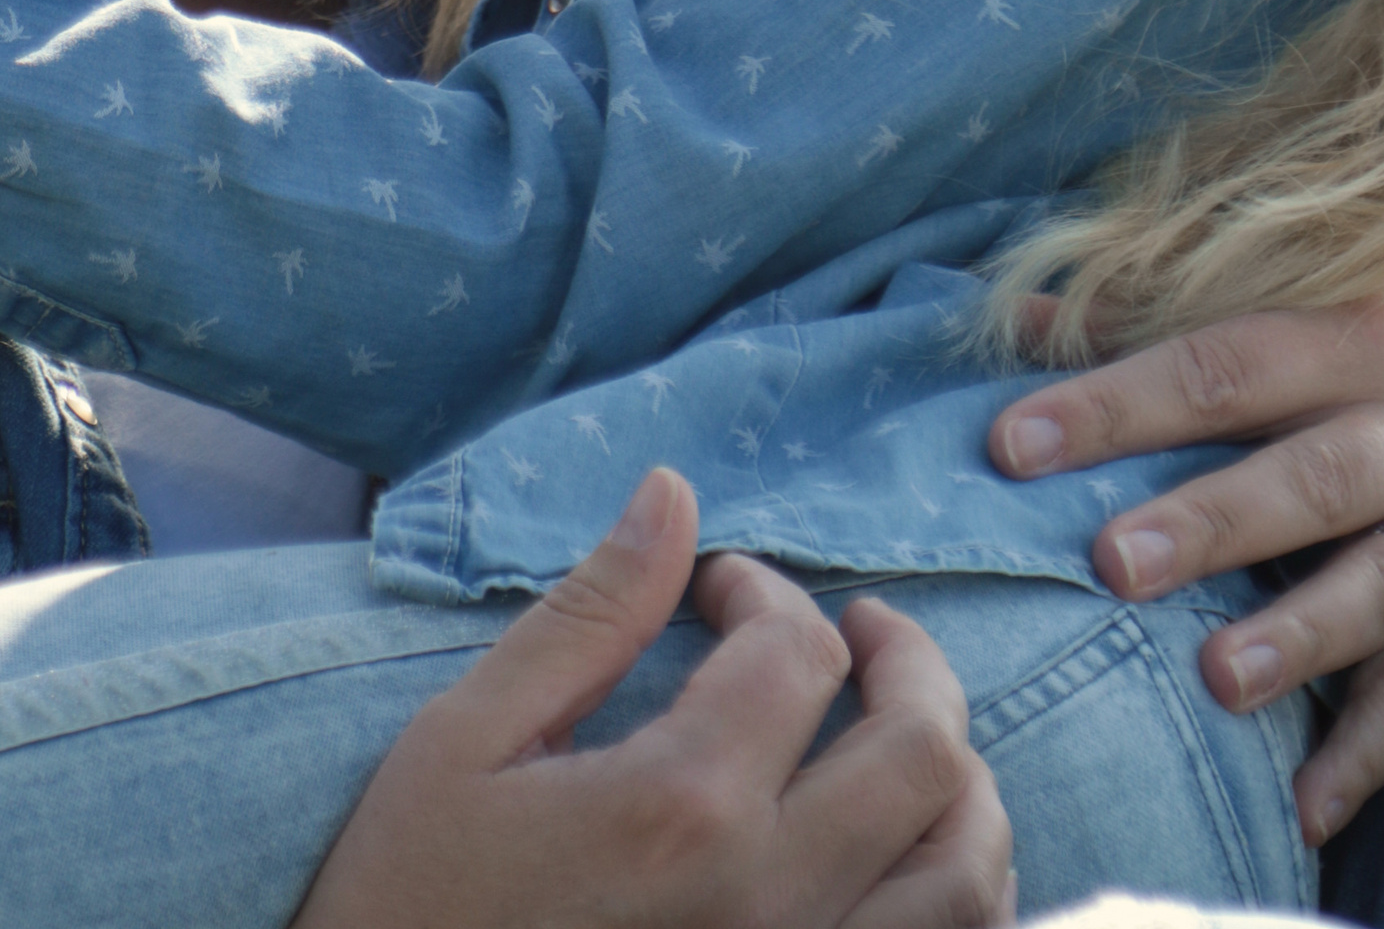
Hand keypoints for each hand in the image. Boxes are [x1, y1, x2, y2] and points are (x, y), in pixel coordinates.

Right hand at [292, 466, 1013, 928]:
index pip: (797, 652)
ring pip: (968, 874)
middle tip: (861, 631)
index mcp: (680, 807)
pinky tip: (910, 852)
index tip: (719, 585)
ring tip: (909, 737)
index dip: (767, 589)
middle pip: (925, 755)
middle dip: (908, 661)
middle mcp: (772, 901)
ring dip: (959, 782)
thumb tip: (674, 494)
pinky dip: (960, 893)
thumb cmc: (414, 896)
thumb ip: (589, 615)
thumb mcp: (468, 738)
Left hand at [986, 252, 1383, 845]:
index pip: (1217, 368)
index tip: (1012, 445)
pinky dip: (1365, 754)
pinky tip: (1305, 809)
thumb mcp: (1291, 293)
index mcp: (1349, 337)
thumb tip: (1024, 320)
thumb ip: (1153, 310)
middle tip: (1110, 563)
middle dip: (1209, 524)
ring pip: (1378, 587)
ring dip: (1298, 638)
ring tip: (1216, 681)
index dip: (1115, 405)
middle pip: (1308, 480)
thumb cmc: (1379, 321)